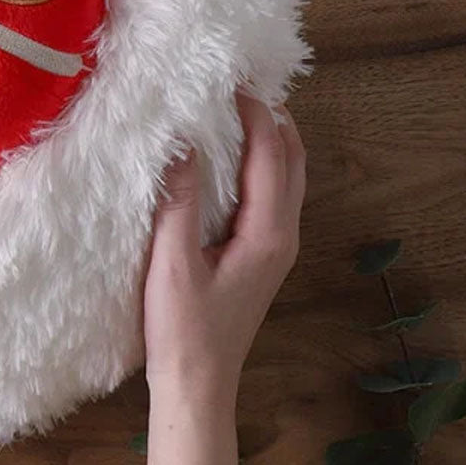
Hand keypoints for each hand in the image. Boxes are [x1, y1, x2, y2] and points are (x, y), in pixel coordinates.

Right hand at [143, 93, 304, 409]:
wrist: (198, 385)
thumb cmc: (183, 328)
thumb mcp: (173, 261)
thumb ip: (178, 201)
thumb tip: (181, 141)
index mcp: (267, 233)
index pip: (271, 155)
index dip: (256, 113)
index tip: (231, 80)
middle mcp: (282, 236)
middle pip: (292, 161)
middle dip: (274, 118)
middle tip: (241, 84)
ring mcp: (276, 247)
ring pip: (287, 178)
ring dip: (272, 139)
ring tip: (242, 108)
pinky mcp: (261, 255)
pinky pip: (273, 194)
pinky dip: (262, 163)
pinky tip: (233, 158)